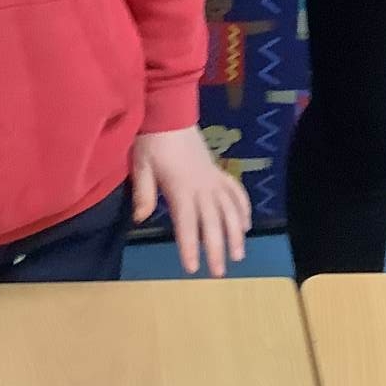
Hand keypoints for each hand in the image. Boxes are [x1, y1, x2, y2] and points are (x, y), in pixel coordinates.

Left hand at [132, 128, 250, 277]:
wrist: (171, 112)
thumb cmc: (152, 141)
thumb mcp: (141, 166)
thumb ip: (143, 193)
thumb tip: (140, 219)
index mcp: (181, 189)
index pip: (187, 224)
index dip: (190, 247)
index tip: (193, 269)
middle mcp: (202, 187)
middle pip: (213, 222)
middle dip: (217, 249)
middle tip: (219, 273)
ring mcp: (213, 179)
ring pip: (230, 210)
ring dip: (235, 234)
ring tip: (238, 255)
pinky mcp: (218, 172)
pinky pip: (236, 192)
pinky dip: (243, 209)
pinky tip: (245, 225)